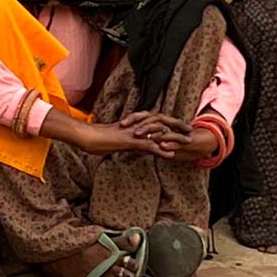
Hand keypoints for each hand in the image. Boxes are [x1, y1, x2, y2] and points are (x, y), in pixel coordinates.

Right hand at [40, 108, 181, 156]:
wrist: (86, 136)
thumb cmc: (96, 139)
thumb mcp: (115, 139)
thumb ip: (125, 141)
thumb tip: (131, 145)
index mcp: (134, 124)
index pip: (155, 120)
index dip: (169, 123)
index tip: (180, 126)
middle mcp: (135, 126)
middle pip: (161, 123)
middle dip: (177, 126)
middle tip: (190, 130)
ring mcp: (133, 133)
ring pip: (157, 134)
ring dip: (173, 138)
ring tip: (187, 143)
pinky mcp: (128, 141)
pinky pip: (147, 146)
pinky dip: (160, 150)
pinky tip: (170, 155)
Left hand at [122, 110, 228, 163]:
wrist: (202, 144)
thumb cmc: (179, 145)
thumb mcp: (161, 147)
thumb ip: (149, 147)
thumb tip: (133, 151)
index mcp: (161, 125)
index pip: (145, 118)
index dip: (133, 119)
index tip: (119, 124)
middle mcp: (168, 125)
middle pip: (151, 120)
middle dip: (138, 124)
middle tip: (125, 128)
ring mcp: (176, 132)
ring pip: (162, 129)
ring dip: (150, 132)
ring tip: (139, 137)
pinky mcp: (186, 140)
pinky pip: (176, 140)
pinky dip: (168, 142)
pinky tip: (161, 146)